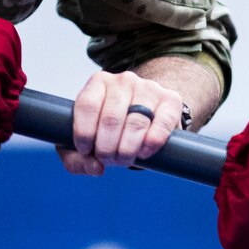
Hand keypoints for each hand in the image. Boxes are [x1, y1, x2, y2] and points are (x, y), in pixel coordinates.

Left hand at [58, 70, 186, 175]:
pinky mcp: (171, 100)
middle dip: (106, 148)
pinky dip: (151, 143)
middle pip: (111, 118)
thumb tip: (95, 168)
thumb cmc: (111, 130)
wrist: (148, 116)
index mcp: (99, 83)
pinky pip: (162, 124)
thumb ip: (77, 158)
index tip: (86, 151)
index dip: (84, 133)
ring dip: (127, 150)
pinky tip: (144, 152)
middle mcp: (124, 80)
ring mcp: (149, 88)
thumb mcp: (87, 140)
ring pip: (135, 123)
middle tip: (108, 160)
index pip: (87, 105)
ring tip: (124, 159)